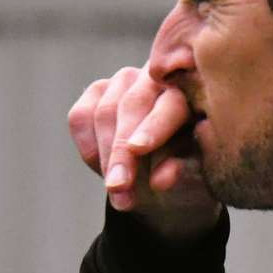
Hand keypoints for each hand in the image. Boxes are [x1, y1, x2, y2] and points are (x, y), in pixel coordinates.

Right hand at [67, 66, 220, 240]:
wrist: (161, 171)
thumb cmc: (185, 169)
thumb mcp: (192, 175)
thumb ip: (180, 171)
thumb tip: (161, 180)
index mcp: (191, 94)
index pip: (171, 105)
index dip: (153, 127)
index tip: (138, 149)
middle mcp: (156, 79)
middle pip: (131, 106)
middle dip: (122, 150)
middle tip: (118, 186)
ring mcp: (123, 81)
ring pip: (104, 113)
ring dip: (105, 157)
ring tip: (117, 193)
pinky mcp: (95, 91)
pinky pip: (81, 118)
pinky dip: (89, 149)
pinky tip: (103, 171)